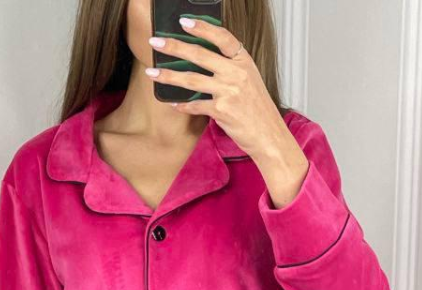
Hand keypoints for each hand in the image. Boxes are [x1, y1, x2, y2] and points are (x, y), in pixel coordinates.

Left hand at [146, 17, 309, 206]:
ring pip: (191, 79)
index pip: (221, 37)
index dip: (202, 27)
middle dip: (174, 47)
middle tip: (155, 42)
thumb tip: (202, 59)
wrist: (269, 136)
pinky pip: (195, 106)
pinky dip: (182, 105)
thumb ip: (230, 67)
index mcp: (243, 61)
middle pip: (199, 55)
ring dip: (168, 75)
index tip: (183, 22)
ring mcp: (229, 91)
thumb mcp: (249, 80)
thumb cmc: (258, 109)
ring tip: (152, 72)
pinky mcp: (222, 111)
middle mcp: (236, 73)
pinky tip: (172, 103)